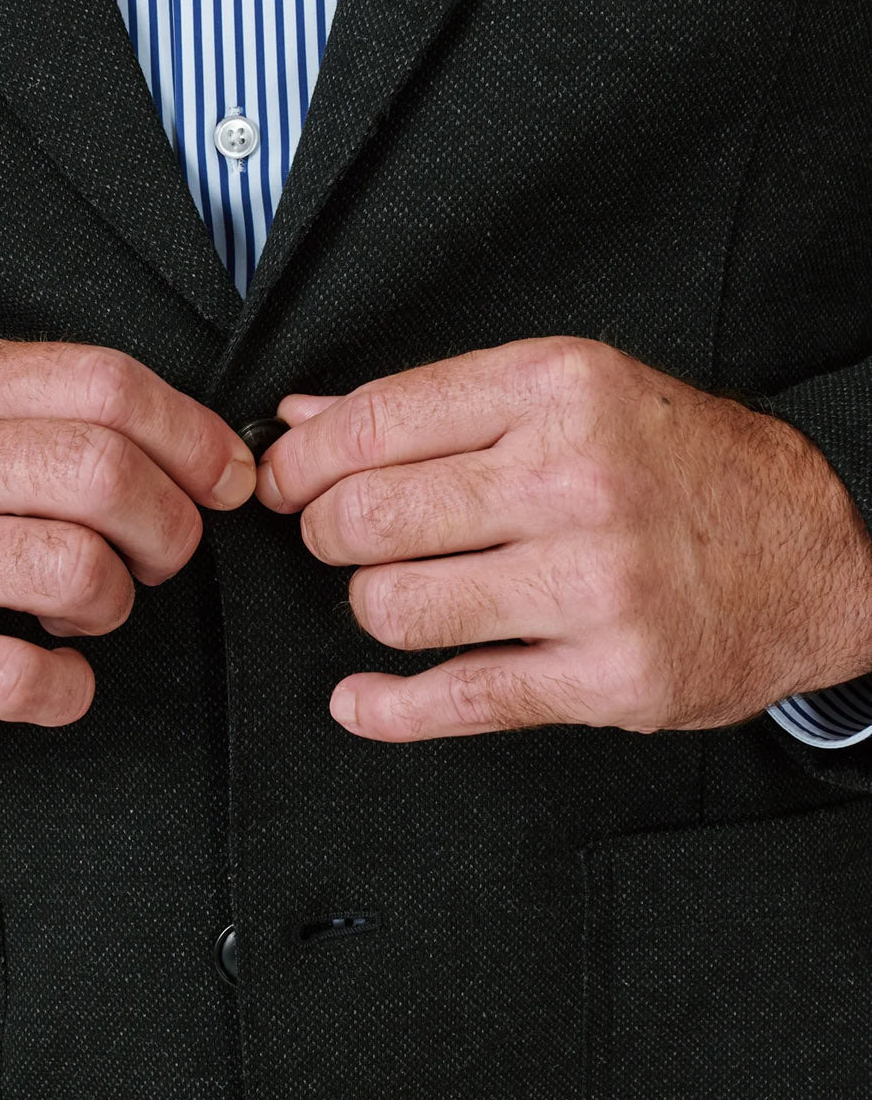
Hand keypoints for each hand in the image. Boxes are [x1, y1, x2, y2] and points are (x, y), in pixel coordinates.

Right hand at [0, 338, 254, 741]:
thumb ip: (59, 414)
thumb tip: (209, 449)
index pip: (108, 384)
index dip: (193, 437)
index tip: (226, 480)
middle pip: (103, 472)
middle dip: (170, 527)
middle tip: (162, 555)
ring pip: (75, 568)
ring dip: (116, 602)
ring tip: (91, 608)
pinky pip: (20, 678)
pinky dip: (67, 689)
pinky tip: (58, 675)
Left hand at [255, 336, 871, 741]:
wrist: (818, 554)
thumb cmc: (684, 466)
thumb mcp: (573, 392)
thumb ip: (437, 401)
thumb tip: (305, 415)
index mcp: (557, 390)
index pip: (376, 422)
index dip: (301, 458)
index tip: (281, 478)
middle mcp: (574, 479)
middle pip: (369, 516)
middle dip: (323, 531)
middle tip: (332, 536)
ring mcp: (594, 585)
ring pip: (396, 607)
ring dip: (370, 605)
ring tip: (394, 592)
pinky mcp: (609, 678)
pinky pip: (459, 700)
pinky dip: (388, 709)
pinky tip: (360, 700)